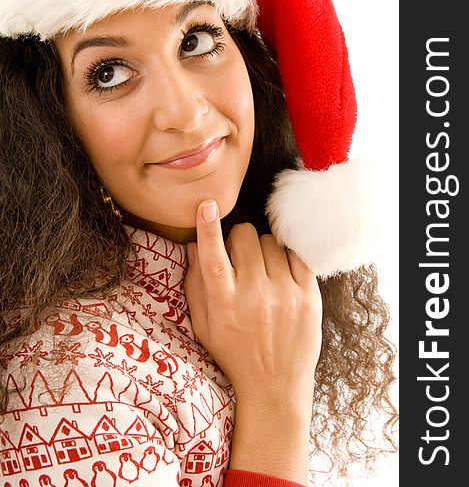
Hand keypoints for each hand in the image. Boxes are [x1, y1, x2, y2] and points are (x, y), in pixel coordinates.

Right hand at [184, 200, 321, 407]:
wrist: (275, 386)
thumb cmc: (233, 354)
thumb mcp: (203, 326)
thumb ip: (195, 285)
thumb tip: (194, 245)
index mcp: (224, 304)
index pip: (213, 258)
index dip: (208, 228)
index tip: (207, 205)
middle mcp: (254, 296)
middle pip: (245, 237)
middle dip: (239, 241)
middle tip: (241, 260)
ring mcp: (284, 294)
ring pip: (270, 242)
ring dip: (263, 250)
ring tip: (262, 273)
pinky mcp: (308, 296)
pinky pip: (296, 254)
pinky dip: (285, 257)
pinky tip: (280, 273)